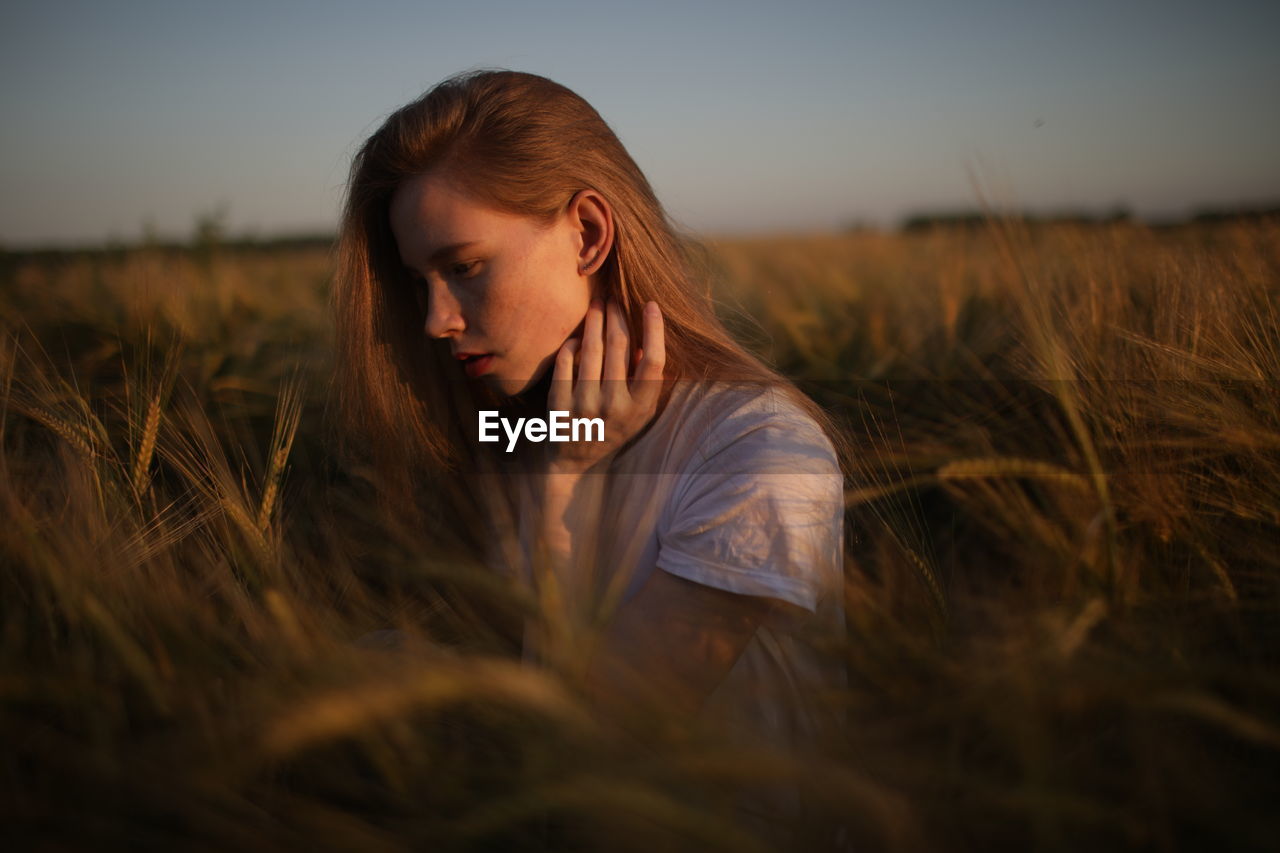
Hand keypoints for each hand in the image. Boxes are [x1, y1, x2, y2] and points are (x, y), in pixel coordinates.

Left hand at [547, 298, 665, 474]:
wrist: (573, 460)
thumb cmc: (612, 428)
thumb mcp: (638, 413)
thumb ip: (646, 382)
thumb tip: (644, 342)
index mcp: (639, 408)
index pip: (654, 362)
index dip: (654, 330)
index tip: (651, 304)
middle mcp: (614, 408)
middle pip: (619, 347)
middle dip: (617, 315)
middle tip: (614, 296)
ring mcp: (585, 407)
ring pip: (591, 350)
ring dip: (594, 320)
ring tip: (596, 303)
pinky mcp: (559, 405)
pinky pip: (565, 362)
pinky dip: (572, 344)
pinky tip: (576, 336)